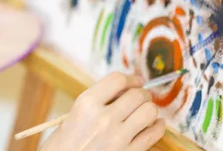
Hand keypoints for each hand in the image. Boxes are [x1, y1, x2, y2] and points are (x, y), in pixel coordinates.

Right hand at [39, 72, 164, 150]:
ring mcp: (118, 137)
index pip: (118, 80)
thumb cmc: (64, 142)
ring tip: (145, 112)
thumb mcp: (75, 113)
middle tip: (141, 97)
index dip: (130, 78)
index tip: (134, 82)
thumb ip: (98, 101)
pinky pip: (154, 134)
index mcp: (86, 103)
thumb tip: (125, 91)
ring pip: (149, 112)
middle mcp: (104, 118)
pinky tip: (154, 125)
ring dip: (149, 109)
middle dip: (143, 93)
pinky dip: (158, 127)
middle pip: (137, 94)